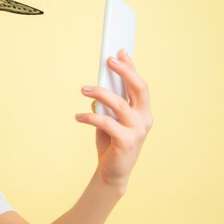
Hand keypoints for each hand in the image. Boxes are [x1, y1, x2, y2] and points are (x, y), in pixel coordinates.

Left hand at [75, 49, 152, 189]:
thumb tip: (96, 90)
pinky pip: (106, 122)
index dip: (131, 67)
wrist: (112, 173)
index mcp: (142, 111)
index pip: (139, 85)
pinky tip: (78, 117)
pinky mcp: (127, 141)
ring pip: (119, 104)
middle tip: (108, 61)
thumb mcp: (109, 120)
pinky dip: (90, 117)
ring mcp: (138, 130)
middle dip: (124, 71)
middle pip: (139, 88)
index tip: (120, 51)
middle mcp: (144, 118)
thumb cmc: (110, 144)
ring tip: (83, 89)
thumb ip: (107, 105)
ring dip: (99, 93)